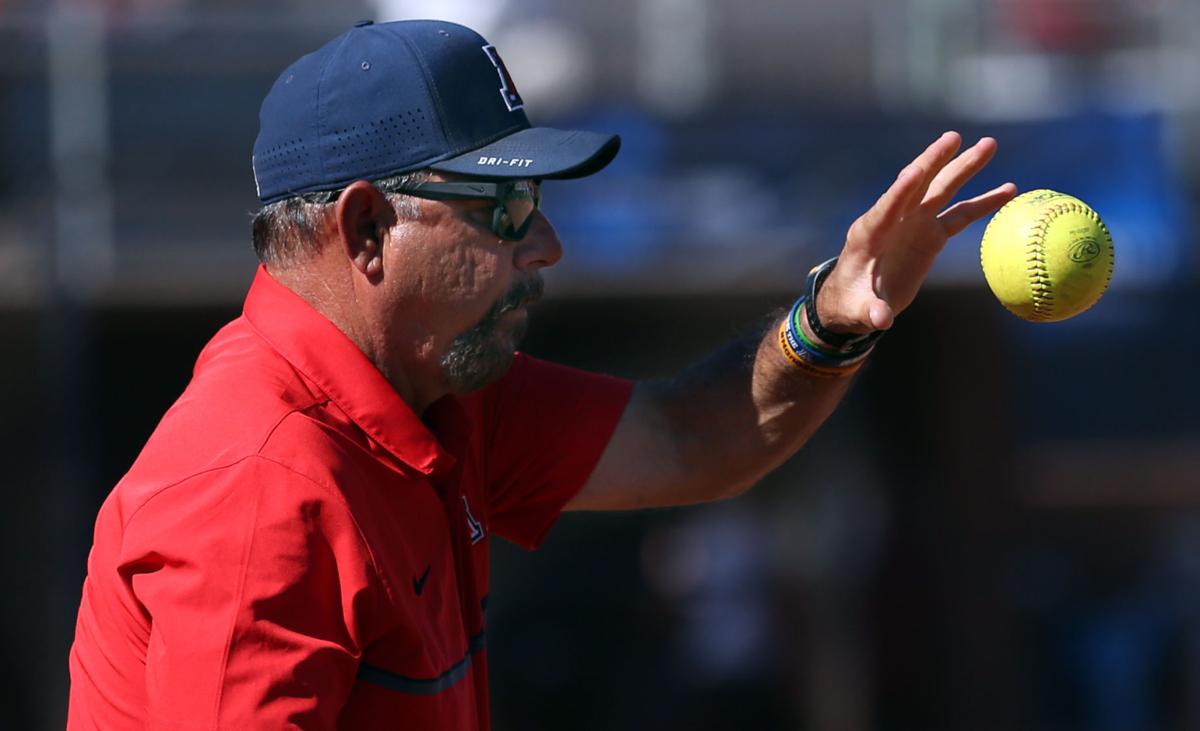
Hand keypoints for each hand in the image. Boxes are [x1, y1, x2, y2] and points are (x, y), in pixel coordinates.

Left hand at [816, 131, 1016, 333]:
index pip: (887, 207)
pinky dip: (983, 203)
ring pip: (942, 190)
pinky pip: (961, 215)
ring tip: (988, 144)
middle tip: (954, 138)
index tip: (915, 169)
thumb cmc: (852, 302)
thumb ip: (871, 312)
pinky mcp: (930, 234)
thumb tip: (881, 320)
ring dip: (964, 168)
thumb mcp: (859, 311)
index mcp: (870, 233)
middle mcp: (894, 220)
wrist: (857, 299)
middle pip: (916, 185)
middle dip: (934, 161)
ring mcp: (914, 223)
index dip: (900, 190)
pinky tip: (1009, 190)